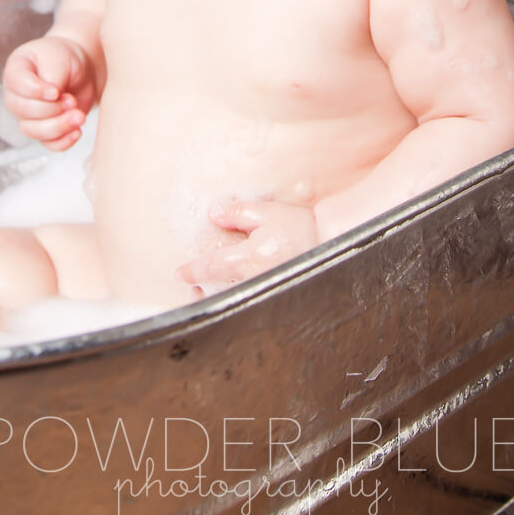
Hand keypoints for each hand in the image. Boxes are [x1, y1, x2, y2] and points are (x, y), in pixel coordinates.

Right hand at [2, 34, 95, 149]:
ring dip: (59, 126)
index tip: (56, 91)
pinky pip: (48, 144)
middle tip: (71, 100)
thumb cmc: (64, 58)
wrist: (80, 70)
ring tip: (79, 116)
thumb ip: (53, 76)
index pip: (16, 85)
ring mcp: (27, 116)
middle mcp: (16, 96)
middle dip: (51, 109)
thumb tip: (53, 98)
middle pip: (24, 111)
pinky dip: (63, 141)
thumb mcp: (59, 59)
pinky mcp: (44, 130)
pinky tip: (77, 131)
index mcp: (15, 72)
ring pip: (33, 131)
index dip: (36, 92)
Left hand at [176, 198, 317, 293]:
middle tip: (190, 292)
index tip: (179, 274)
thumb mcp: (268, 213)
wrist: (333, 243)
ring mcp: (266, 291)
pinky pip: (252, 301)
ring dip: (219, 298)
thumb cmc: (301, 227)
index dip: (192, 272)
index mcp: (248, 259)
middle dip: (202, 294)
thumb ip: (239, 213)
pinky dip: (240, 300)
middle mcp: (254, 280)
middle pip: (219, 292)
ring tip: (207, 296)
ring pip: (234, 299)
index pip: (211, 267)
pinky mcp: (279, 296)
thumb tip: (214, 213)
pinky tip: (239, 295)